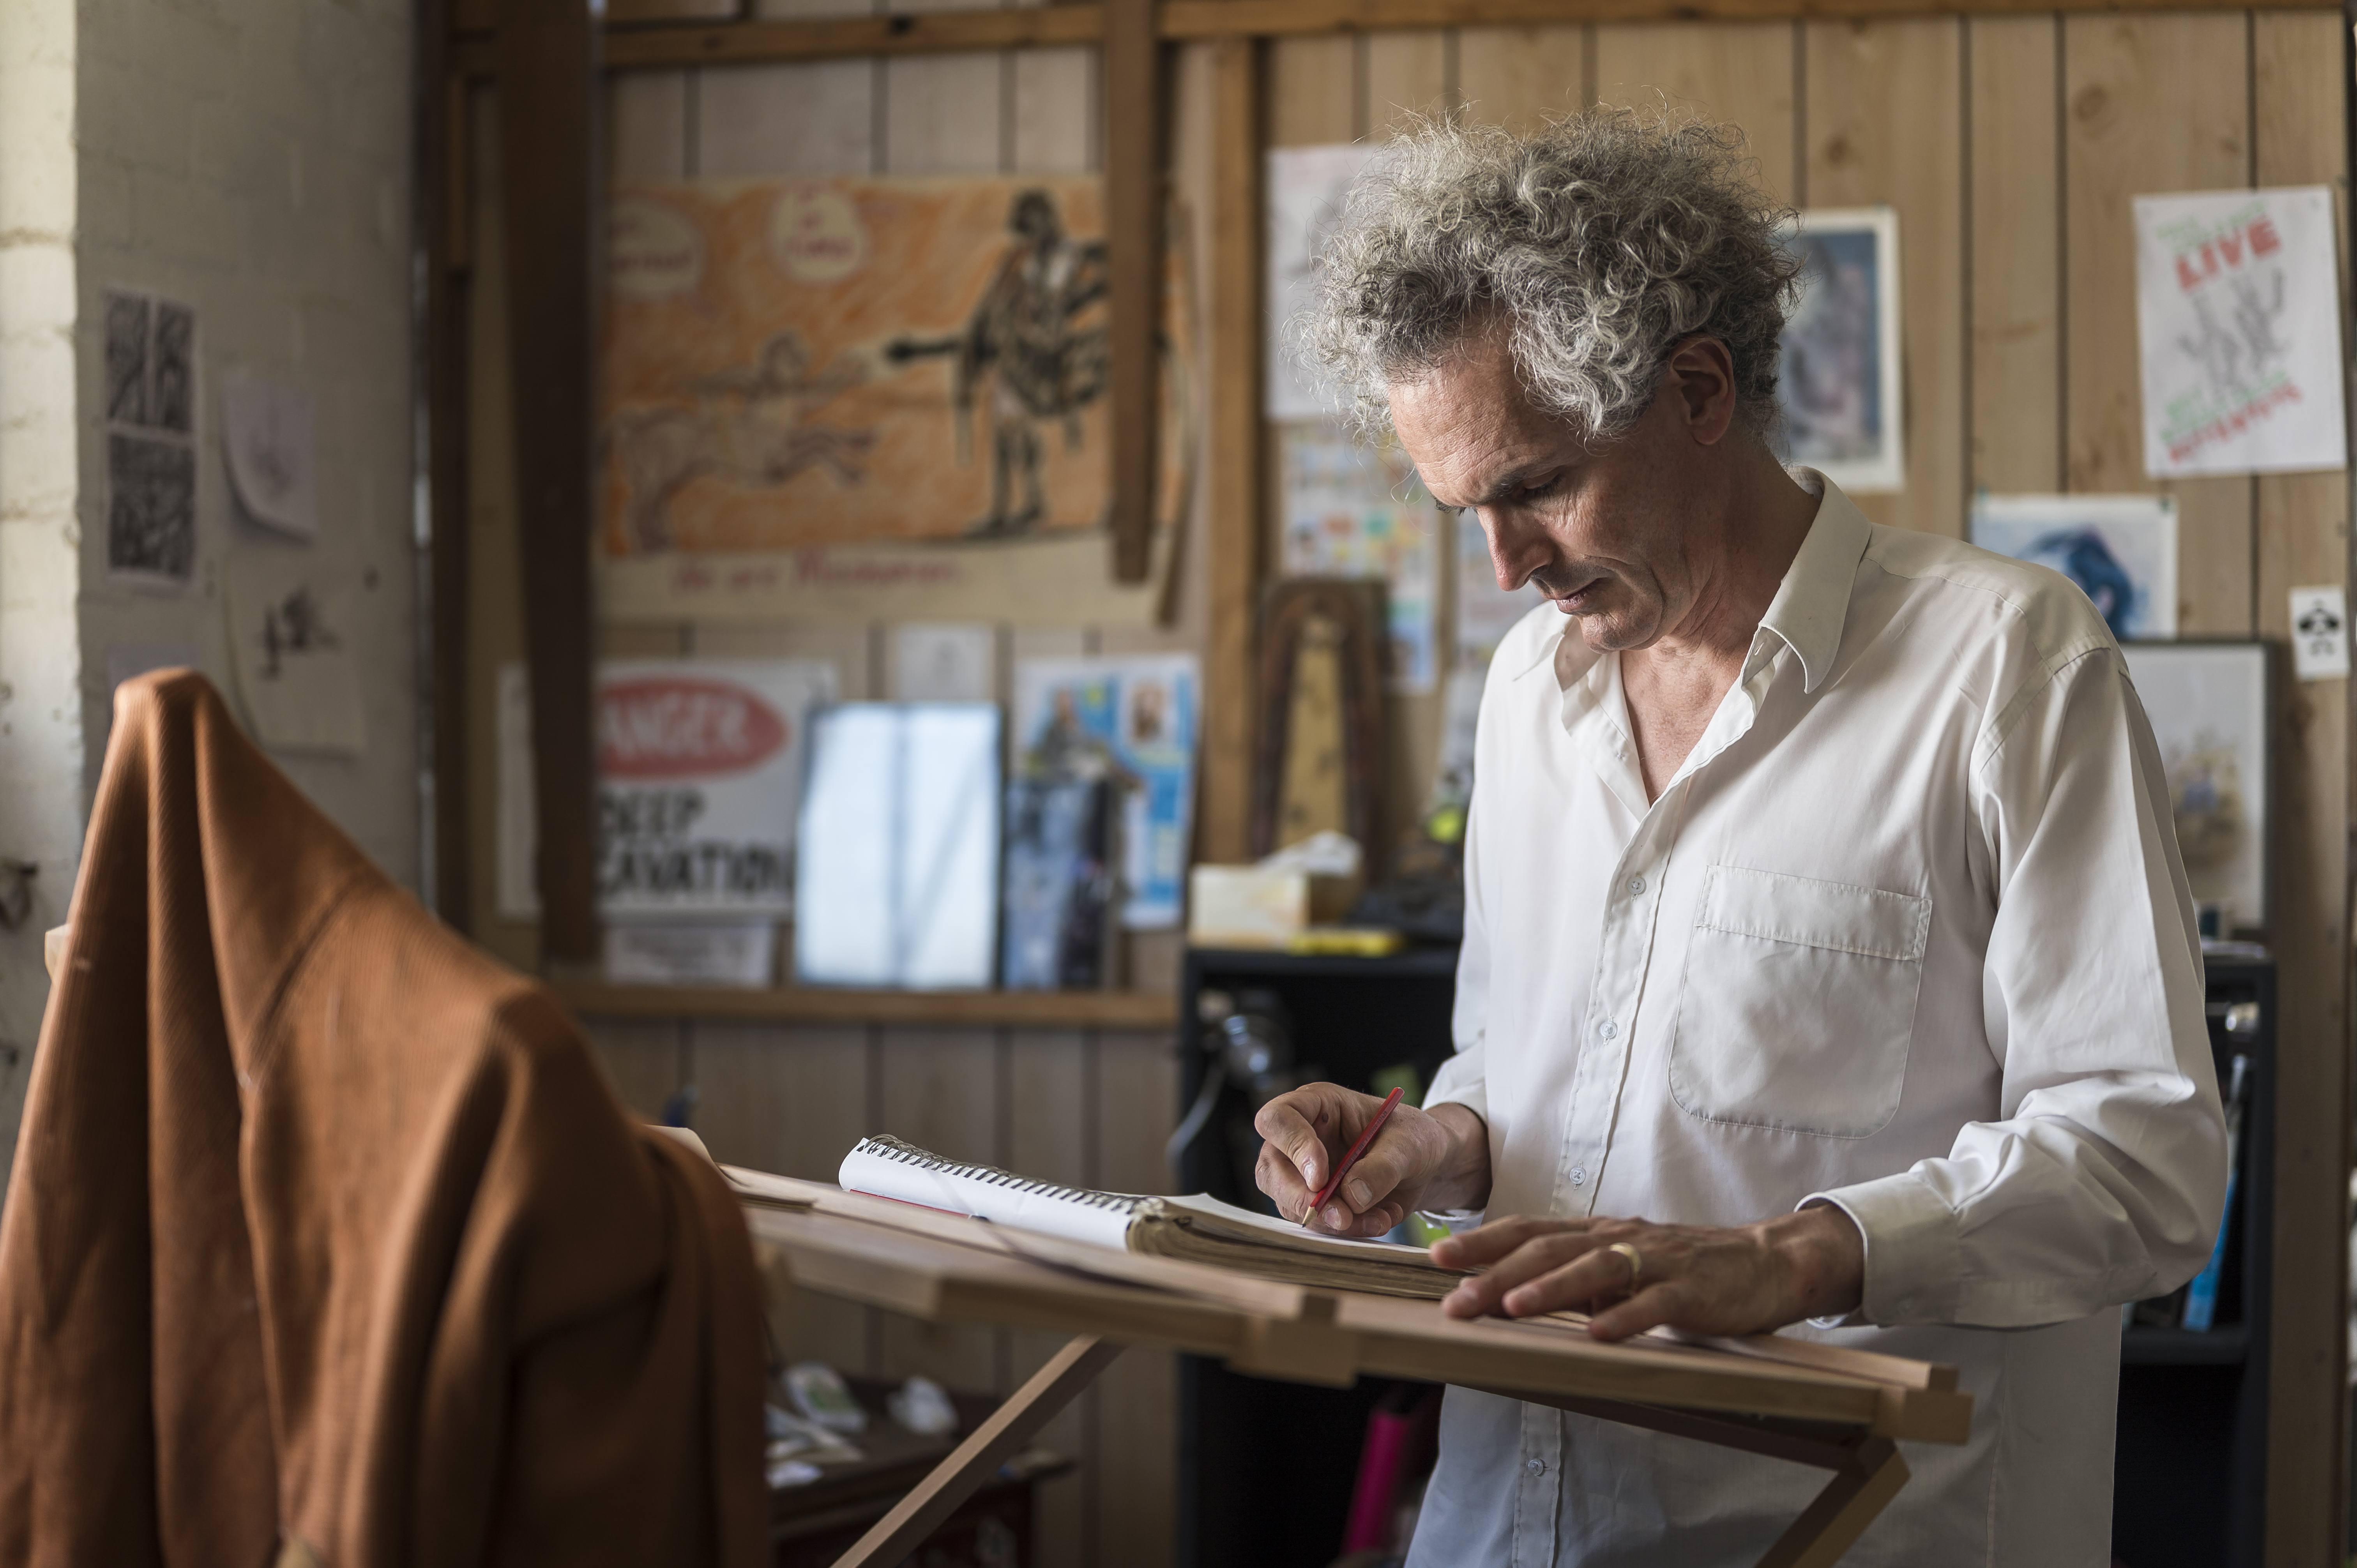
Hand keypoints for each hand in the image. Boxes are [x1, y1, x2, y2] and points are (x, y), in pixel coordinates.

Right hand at [1253, 1084, 1488, 1236]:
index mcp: (1316, 1105)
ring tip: (1379, 1219)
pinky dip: (1348, 1231)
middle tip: (1342, 1217)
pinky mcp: (1316, 1203)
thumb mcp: (1409, 1144)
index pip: (1278, 1119)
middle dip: (1303, 1199)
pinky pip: (1317, 1224)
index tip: (1321, 1178)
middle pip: (1272, 1169)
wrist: (1427, 1165)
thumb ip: (1382, 1166)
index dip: (1293, 1148)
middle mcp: (1300, 1138)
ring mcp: (1302, 1174)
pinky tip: (1380, 1221)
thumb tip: (1352, 1197)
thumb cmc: (1414, 1138)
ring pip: (1290, 1204)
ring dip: (1332, 1220)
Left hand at [1431, 1203, 1864, 1340]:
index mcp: (1597, 1231)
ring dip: (1550, 1289)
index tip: (1436, 1256)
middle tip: (1454, 1298)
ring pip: (1595, 1269)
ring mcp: (1658, 1261)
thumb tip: (1506, 1288)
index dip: (1483, 1241)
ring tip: (1512, 1307)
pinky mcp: (1693, 1291)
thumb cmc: (1682, 1269)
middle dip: (1497, 1273)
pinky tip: (1598, 1334)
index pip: (1529, 1230)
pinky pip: (1655, 1304)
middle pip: (1549, 1250)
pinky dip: (1625, 1317)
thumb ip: (1571, 1273)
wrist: (1765, 1263)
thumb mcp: (1620, 1265)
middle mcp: (1620, 1237)